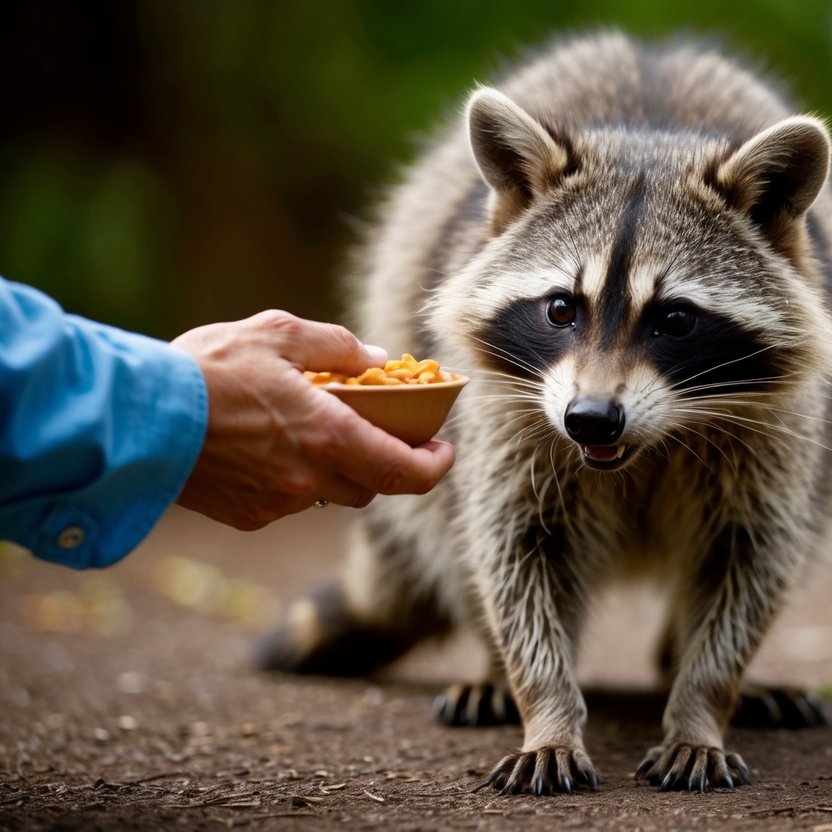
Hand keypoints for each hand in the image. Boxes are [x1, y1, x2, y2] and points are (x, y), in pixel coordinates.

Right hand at [170, 310, 454, 529]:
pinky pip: (288, 501)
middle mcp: (311, 479)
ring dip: (337, 468)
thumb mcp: (276, 335)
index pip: (405, 472)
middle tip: (386, 433)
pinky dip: (293, 478)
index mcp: (330, 437)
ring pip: (329, 492)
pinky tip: (269, 448)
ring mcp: (277, 503)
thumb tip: (377, 360)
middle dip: (386, 462)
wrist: (132, 420)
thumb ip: (336, 346)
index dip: (434, 467)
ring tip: (318, 431)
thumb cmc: (205, 370)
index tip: (443, 450)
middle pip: (373, 485)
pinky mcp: (248, 516)